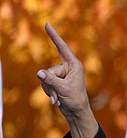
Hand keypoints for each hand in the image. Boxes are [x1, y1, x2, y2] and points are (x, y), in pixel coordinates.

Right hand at [37, 23, 97, 137]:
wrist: (77, 113)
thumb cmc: (75, 100)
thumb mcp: (63, 89)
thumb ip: (50, 80)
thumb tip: (39, 72)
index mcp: (74, 65)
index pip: (62, 47)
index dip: (54, 36)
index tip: (47, 24)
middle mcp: (68, 68)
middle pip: (49, 70)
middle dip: (50, 84)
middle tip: (59, 94)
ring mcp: (61, 75)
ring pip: (45, 78)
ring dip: (49, 90)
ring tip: (58, 99)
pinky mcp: (57, 82)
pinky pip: (45, 83)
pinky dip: (49, 93)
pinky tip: (56, 101)